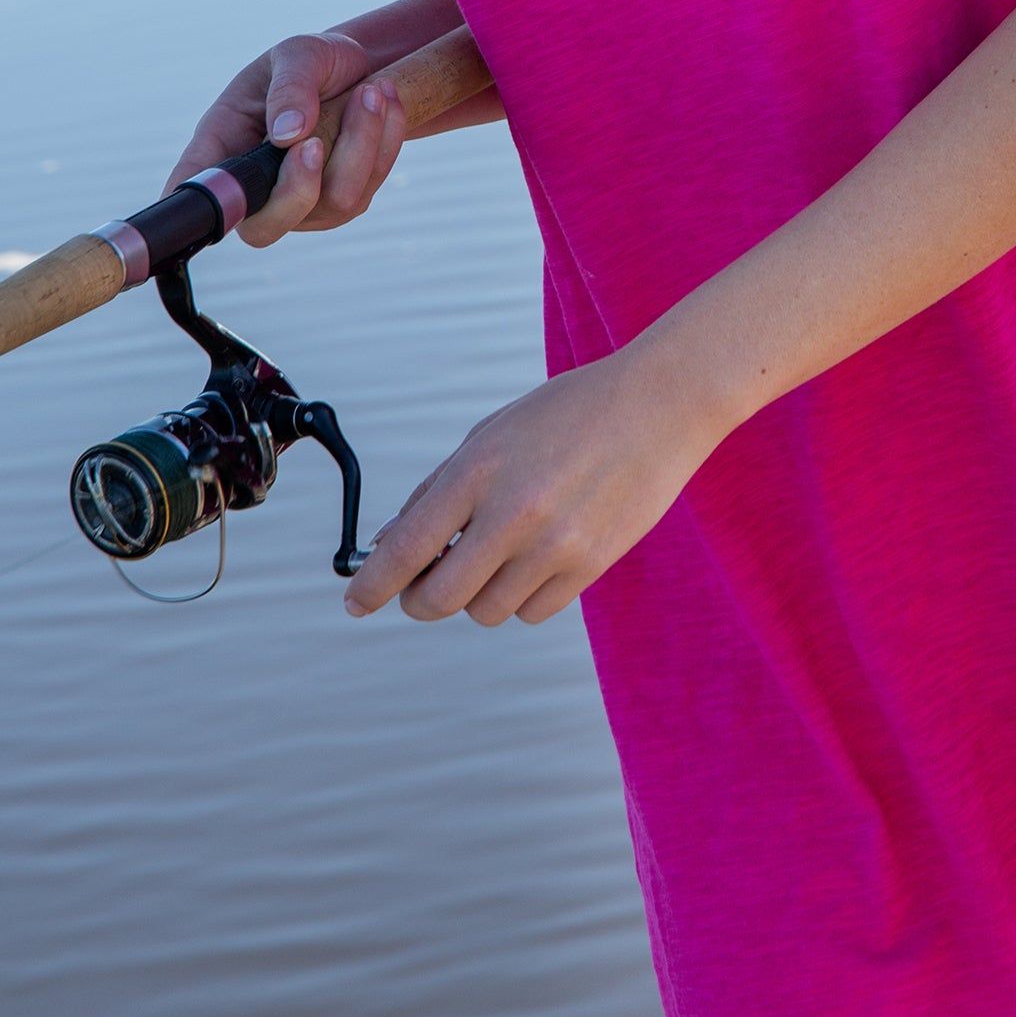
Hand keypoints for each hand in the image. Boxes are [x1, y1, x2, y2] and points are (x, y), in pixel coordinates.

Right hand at [163, 31, 405, 246]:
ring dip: (361, 143)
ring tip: (372, 90)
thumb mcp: (297, 54)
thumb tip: (288, 134)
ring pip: (333, 203)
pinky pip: (368, 187)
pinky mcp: (342, 202)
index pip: (194, 192)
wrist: (356, 69)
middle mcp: (256, 187)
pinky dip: (384, 142)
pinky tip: (387, 102)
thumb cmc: (310, 61)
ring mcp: (300, 204)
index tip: (226, 197)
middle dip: (299, 187)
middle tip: (315, 140)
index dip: (198, 210)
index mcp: (221, 145)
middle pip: (264, 227)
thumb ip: (291, 87)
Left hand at [344, 349, 726, 627]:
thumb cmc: (570, 413)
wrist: (659, 404)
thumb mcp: (493, 433)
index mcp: (478, 471)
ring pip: (485, 611)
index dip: (370, 585)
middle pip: (438, 598)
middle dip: (419, 600)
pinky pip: (532, 611)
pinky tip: (534, 558)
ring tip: (496, 555)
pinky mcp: (590, 566)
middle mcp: (512, 514)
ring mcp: (555, 546)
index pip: (405, 549)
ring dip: (477, 593)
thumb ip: (439, 490)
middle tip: (423, 585)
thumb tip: (390, 544)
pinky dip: (521, 595)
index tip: (357, 602)